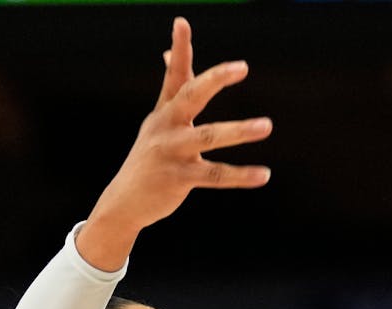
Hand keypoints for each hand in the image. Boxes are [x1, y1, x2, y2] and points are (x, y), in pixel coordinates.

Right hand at [77, 18, 273, 269]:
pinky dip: (241, 175)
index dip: (180, 49)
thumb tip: (166, 53)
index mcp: (163, 112)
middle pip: (191, 96)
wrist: (125, 202)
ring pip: (208, 136)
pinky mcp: (179, 178)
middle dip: (215, 79)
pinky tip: (264, 175)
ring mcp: (171, 152)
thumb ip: (171, 92)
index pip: (174, 74)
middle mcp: (165, 127)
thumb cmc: (149, 159)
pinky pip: (216, 175)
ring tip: (266, 125)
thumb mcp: (157, 122)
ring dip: (239, 131)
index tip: (182, 22)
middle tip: (242, 67)